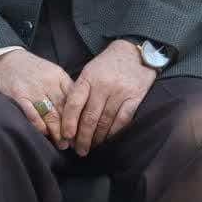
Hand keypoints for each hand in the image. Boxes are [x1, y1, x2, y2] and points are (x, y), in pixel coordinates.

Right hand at [0, 49, 72, 145]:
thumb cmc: (29, 68)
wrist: (3, 58)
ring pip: (51, 115)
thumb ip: (63, 88)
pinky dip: (39, 127)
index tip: (84, 131)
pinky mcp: (18, 96)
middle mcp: (49, 84)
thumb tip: (77, 108)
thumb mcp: (51, 72)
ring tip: (62, 144)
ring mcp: (34, 90)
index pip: (75, 100)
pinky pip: (32, 115)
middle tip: (76, 143)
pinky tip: (44, 135)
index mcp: (59, 77)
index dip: (80, 117)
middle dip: (71, 128)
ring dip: (57, 132)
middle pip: (65, 110)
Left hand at [60, 40, 156, 155]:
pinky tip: (108, 139)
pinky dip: (114, 132)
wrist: (133, 51)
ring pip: (105, 121)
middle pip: (89, 117)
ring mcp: (120, 91)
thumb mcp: (89, 72)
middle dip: (82, 137)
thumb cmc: (107, 65)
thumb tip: (68, 120)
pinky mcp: (135, 97)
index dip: (68, 123)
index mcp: (88, 78)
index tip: (66, 137)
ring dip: (97, 138)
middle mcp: (104, 85)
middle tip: (79, 150)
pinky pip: (122, 119)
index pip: (74, 104)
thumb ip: (80, 92)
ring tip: (92, 147)